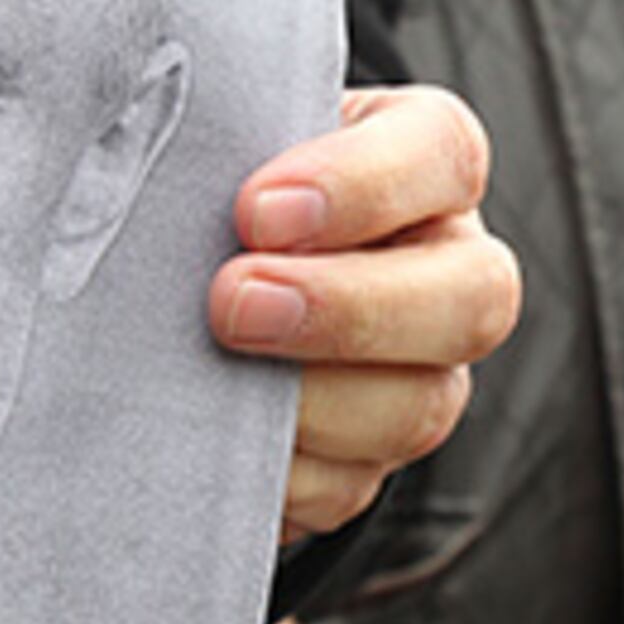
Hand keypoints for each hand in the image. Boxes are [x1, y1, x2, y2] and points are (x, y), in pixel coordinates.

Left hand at [209, 84, 521, 543]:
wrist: (167, 274)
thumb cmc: (206, 179)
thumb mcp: (220, 135)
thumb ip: (216, 136)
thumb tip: (149, 158)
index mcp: (421, 163)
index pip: (443, 155)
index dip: (364, 186)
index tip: (256, 208)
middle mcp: (444, 267)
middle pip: (474, 298)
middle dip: (350, 309)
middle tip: (232, 304)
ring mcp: (419, 373)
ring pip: (419, 406)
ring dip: (313, 403)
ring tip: (216, 380)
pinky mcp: (363, 459)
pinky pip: (345, 487)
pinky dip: (277, 475)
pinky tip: (213, 442)